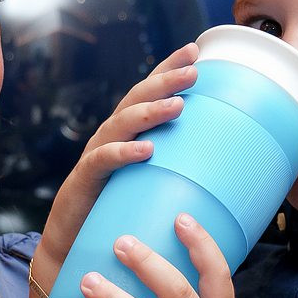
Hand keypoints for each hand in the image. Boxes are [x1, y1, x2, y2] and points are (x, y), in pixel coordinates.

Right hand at [32, 43, 198, 289]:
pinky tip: (146, 150)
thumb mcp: (150, 183)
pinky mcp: (84, 179)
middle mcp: (111, 136)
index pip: (149, 92)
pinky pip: (104, 160)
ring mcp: (96, 154)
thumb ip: (174, 168)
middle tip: (194, 72)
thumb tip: (223, 164)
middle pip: (137, 98)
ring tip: (177, 105)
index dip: (168, 68)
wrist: (74, 247)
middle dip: (165, 81)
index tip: (196, 50)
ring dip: (150, 111)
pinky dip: (124, 153)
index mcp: (128, 133)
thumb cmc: (118, 212)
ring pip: (122, 123)